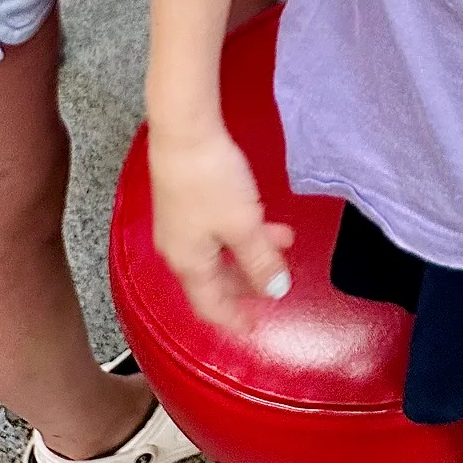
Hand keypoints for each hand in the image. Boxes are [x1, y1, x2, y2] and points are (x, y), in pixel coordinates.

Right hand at [149, 122, 293, 332]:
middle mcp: (178, 250)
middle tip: (276, 282)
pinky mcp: (184, 199)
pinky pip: (215, 230)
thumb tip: (277, 293)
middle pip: (214, 280)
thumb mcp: (243, 225)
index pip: (210, 306)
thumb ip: (260, 260)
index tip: (256, 329)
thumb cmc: (212, 183)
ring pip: (218, 251)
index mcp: (188, 265)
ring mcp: (179, 224)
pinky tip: (260, 217)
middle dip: (247, 283)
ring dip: (250, 250)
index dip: (234, 319)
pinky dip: (240, 232)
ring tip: (284, 239)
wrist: (183, 132)